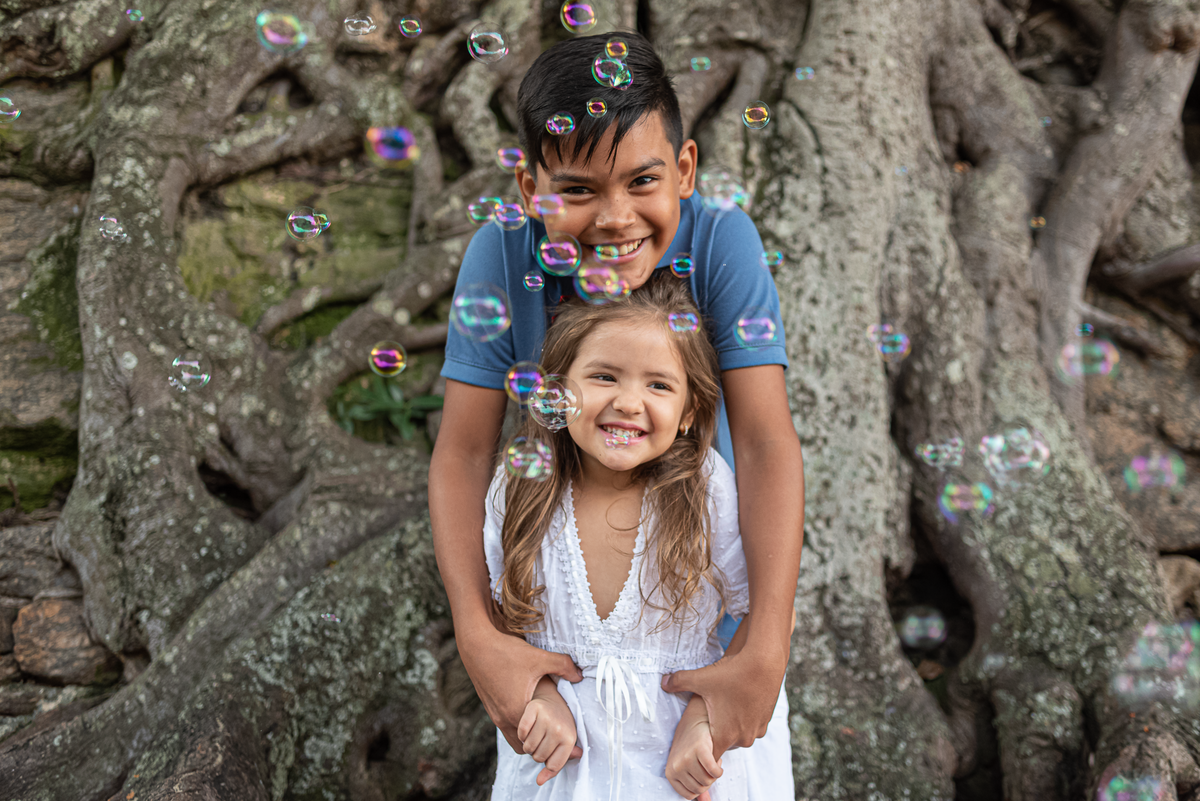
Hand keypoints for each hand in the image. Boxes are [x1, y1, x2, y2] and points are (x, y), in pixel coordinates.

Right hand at [457, 624, 583, 754]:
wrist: (476, 645)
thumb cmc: (506, 652)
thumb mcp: (539, 657)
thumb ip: (563, 665)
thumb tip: (580, 675)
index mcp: (517, 711)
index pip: (538, 740)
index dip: (552, 739)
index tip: (564, 733)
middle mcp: (504, 718)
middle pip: (525, 746)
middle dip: (540, 742)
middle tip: (554, 731)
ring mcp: (494, 715)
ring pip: (514, 738)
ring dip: (527, 735)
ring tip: (542, 722)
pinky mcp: (489, 708)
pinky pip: (506, 727)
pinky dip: (518, 726)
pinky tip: (528, 708)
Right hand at [519, 678, 579, 785]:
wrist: (551, 688)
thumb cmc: (558, 714)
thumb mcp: (566, 734)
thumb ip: (560, 754)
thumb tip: (546, 777)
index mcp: (570, 737)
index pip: (553, 765)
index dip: (547, 763)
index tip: (548, 754)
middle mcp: (559, 729)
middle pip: (539, 757)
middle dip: (537, 752)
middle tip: (541, 739)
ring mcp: (546, 719)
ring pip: (527, 747)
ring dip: (527, 743)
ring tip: (534, 732)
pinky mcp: (533, 707)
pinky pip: (521, 733)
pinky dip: (520, 732)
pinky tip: (527, 724)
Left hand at [661, 645, 784, 757]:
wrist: (764, 663)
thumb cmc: (731, 674)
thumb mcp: (701, 678)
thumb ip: (678, 682)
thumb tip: (662, 682)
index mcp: (724, 735)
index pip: (710, 756)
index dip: (703, 748)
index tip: (699, 736)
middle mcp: (743, 738)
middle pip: (724, 744)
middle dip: (717, 732)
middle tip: (712, 714)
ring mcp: (757, 731)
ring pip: (739, 735)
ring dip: (732, 726)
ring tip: (726, 706)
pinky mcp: (766, 722)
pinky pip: (752, 728)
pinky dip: (745, 719)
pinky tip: (740, 702)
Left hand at [666, 702, 721, 798]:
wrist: (696, 720)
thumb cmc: (692, 746)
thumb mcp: (688, 767)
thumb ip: (695, 785)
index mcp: (670, 773)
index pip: (689, 795)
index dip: (700, 787)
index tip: (702, 774)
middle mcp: (676, 767)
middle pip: (700, 788)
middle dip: (708, 780)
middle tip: (708, 766)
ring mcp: (686, 758)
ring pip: (708, 781)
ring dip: (714, 773)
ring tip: (712, 760)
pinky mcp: (699, 750)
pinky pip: (714, 772)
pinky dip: (719, 770)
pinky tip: (719, 762)